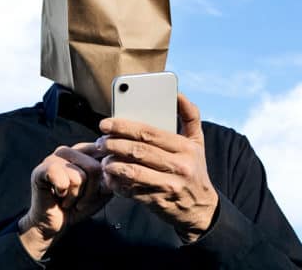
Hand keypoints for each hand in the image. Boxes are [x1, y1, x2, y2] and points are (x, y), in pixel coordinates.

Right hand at [19, 143, 110, 259]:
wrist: (54, 224)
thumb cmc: (77, 206)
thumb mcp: (102, 192)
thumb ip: (111, 179)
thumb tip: (112, 172)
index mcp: (84, 151)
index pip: (105, 156)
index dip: (106, 180)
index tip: (97, 192)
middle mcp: (69, 151)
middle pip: (95, 168)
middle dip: (90, 192)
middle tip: (79, 200)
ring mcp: (53, 158)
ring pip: (79, 177)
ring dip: (75, 197)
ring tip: (67, 199)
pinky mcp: (41, 170)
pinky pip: (62, 181)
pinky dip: (64, 195)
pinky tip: (58, 195)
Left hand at [97, 93, 218, 242]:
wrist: (201, 208)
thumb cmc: (194, 169)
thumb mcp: (198, 142)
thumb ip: (189, 116)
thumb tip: (178, 94)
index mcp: (186, 148)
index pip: (149, 132)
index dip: (124, 126)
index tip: (106, 124)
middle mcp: (179, 166)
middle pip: (138, 151)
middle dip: (113, 144)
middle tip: (100, 141)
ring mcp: (168, 186)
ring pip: (132, 172)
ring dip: (112, 164)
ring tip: (103, 159)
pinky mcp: (158, 202)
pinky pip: (131, 190)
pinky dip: (117, 183)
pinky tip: (110, 177)